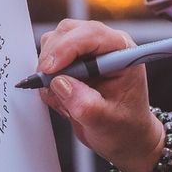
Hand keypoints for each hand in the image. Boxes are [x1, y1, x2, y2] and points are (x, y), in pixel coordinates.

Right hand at [38, 19, 163, 171]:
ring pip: (54, 43)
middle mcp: (104, 47)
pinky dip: (46, 80)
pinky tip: (62, 100)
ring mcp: (86, 53)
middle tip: (49, 86)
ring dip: (49, 71)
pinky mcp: (71, 63)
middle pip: (68, 32)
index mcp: (122, 53)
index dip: (66, 48)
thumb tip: (60, 83)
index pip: (92, 35)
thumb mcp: (107, 122)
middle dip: (53, 58)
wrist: (124, 138)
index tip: (50, 69)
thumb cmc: (126, 128)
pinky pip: (48, 60)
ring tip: (63, 100)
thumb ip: (84, 103)